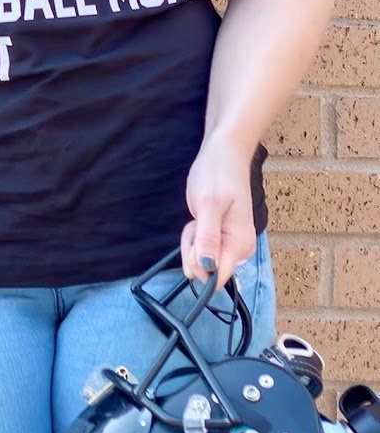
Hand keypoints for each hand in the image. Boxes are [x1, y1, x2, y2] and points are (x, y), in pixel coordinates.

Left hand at [181, 133, 255, 288]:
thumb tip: (208, 268)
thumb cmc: (218, 174)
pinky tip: (199, 218)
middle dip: (192, 248)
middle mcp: (239, 249)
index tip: (195, 240)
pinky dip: (194, 235)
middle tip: (196, 221)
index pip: (217, 277)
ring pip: (201, 259)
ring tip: (198, 216)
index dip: (198, 265)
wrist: (224, 155)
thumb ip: (208, 238)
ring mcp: (231, 244)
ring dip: (192, 240)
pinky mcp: (222, 238)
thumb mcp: (208, 204)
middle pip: (206, 270)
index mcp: (240, 245)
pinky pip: (201, 248)